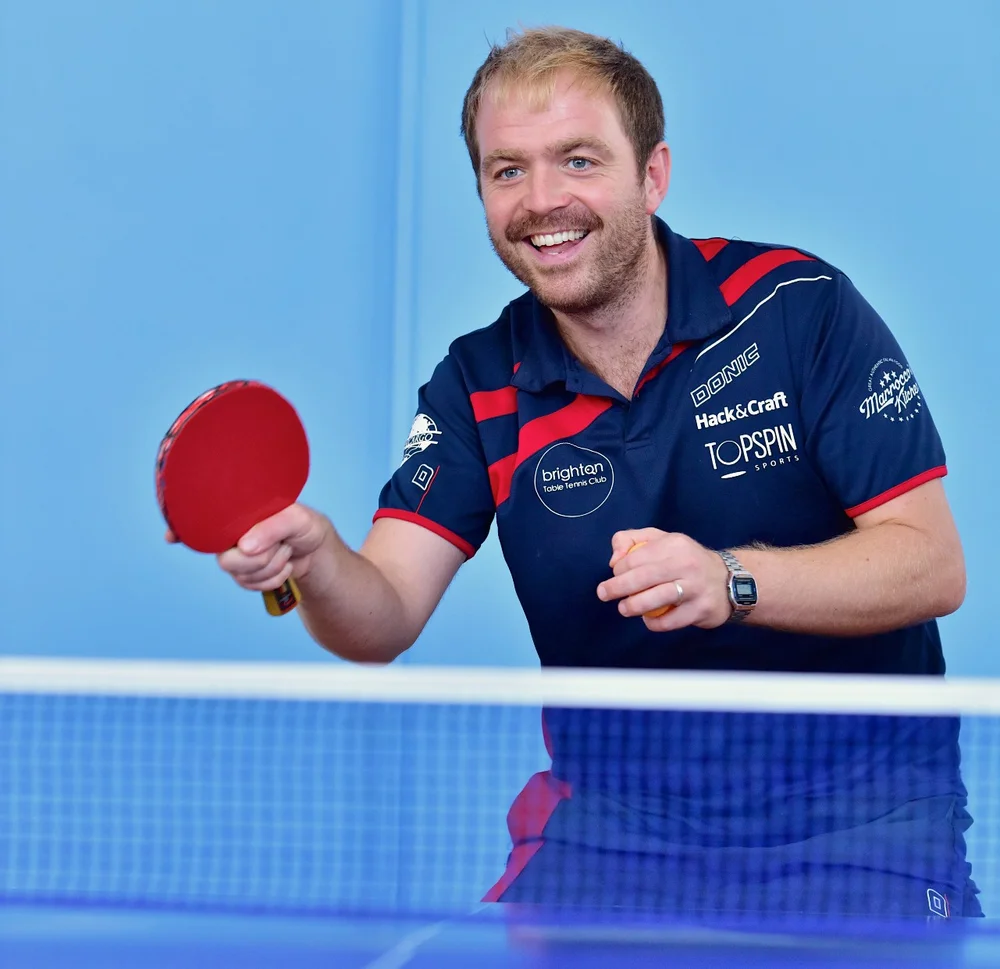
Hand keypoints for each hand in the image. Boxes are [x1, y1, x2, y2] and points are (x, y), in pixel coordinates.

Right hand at [167, 504, 331, 594]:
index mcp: (237, 513)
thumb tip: (243, 546)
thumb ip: (274, 526)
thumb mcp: (298, 518)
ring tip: (285, 549)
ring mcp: (237, 556)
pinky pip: (251, 585)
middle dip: (259, 559)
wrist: (317, 551)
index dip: (183, 528)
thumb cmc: (306, 526)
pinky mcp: (246, 575)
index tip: (172, 536)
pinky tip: (284, 565)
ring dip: (272, 566)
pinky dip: (274, 578)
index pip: (202, 519)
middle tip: (281, 545)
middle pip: (225, 560)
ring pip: (240, 575)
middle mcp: (231, 534)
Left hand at [596, 528, 732, 630]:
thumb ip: (632, 540)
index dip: (619, 569)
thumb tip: (614, 559)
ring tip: (624, 608)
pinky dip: (654, 623)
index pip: (635, 558)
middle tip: (604, 594)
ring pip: (656, 599)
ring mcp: (695, 588)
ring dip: (633, 606)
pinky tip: (649, 619)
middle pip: (642, 577)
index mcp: (674, 544)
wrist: (730, 581)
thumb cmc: (687, 560)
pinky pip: (670, 621)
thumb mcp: (662, 539)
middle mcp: (685, 564)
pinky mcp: (700, 610)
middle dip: (617, 588)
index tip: (615, 575)